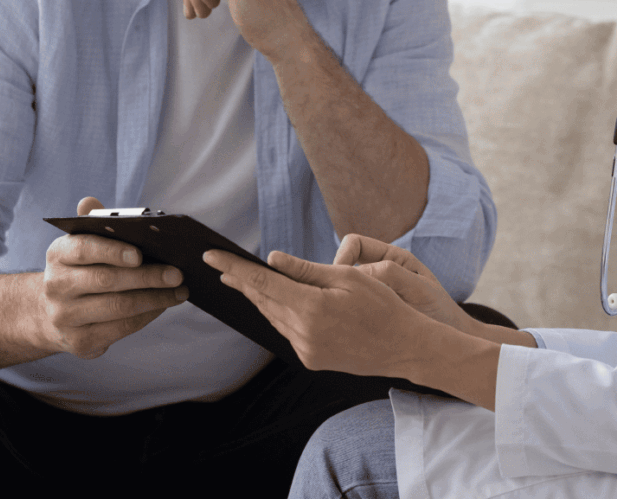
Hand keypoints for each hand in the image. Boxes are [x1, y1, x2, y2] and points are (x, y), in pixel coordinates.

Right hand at [35, 197, 188, 358]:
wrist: (49, 313)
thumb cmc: (80, 268)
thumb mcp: (81, 243)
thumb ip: (92, 222)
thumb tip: (89, 202)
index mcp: (58, 254)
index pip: (83, 248)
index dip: (112, 251)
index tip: (140, 253)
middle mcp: (56, 286)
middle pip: (106, 281)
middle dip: (147, 277)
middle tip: (177, 273)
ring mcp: (65, 317)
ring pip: (117, 308)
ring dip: (154, 299)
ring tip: (180, 291)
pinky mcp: (79, 342)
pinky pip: (120, 329)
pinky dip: (146, 316)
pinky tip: (163, 305)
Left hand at [203, 248, 437, 377]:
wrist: (405, 346)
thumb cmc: (382, 305)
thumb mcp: (346, 277)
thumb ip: (305, 271)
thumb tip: (271, 260)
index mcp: (311, 308)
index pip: (262, 282)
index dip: (234, 268)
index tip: (211, 257)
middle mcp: (303, 333)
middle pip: (263, 300)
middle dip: (241, 282)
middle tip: (221, 265)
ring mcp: (306, 350)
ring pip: (273, 317)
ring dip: (258, 297)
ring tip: (241, 280)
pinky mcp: (311, 359)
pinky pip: (286, 331)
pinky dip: (277, 313)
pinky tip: (274, 301)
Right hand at [333, 234, 476, 333]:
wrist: (449, 348)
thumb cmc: (439, 314)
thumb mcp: (419, 290)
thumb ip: (391, 275)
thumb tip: (356, 273)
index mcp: (391, 257)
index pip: (354, 244)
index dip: (342, 257)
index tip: (340, 281)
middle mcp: (378, 272)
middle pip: (343, 265)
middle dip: (335, 281)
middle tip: (335, 304)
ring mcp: (371, 294)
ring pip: (341, 288)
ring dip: (338, 300)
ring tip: (341, 319)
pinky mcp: (366, 315)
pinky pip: (346, 308)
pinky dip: (342, 315)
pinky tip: (347, 330)